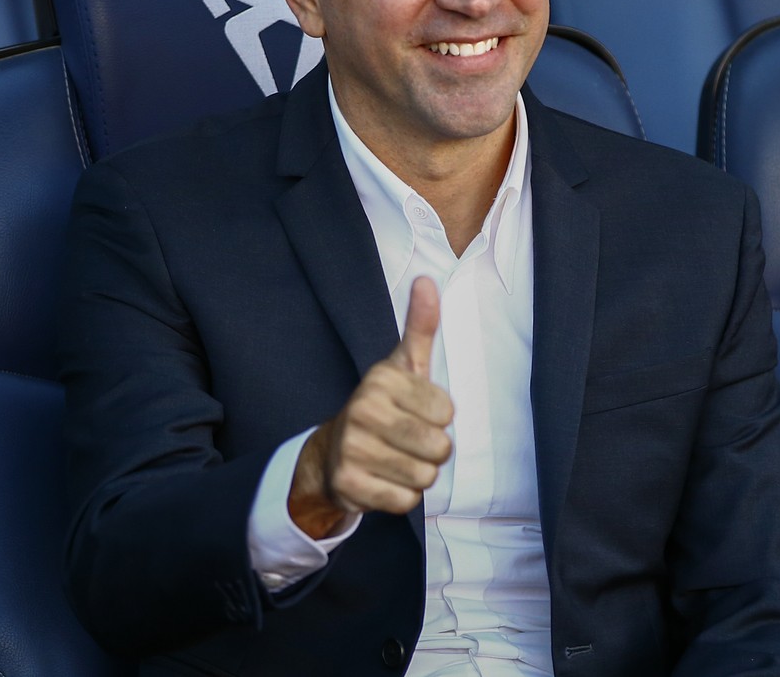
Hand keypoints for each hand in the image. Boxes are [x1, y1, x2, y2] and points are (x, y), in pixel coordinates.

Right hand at [290, 276, 453, 537]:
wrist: (333, 453)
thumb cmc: (382, 406)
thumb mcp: (404, 365)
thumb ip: (421, 325)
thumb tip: (427, 279)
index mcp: (381, 380)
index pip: (447, 412)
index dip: (438, 417)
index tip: (415, 412)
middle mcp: (362, 410)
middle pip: (440, 447)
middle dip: (432, 451)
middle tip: (407, 441)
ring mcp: (352, 450)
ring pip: (425, 476)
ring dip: (417, 474)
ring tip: (395, 460)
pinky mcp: (348, 486)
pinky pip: (406, 501)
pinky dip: (401, 496)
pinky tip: (383, 480)